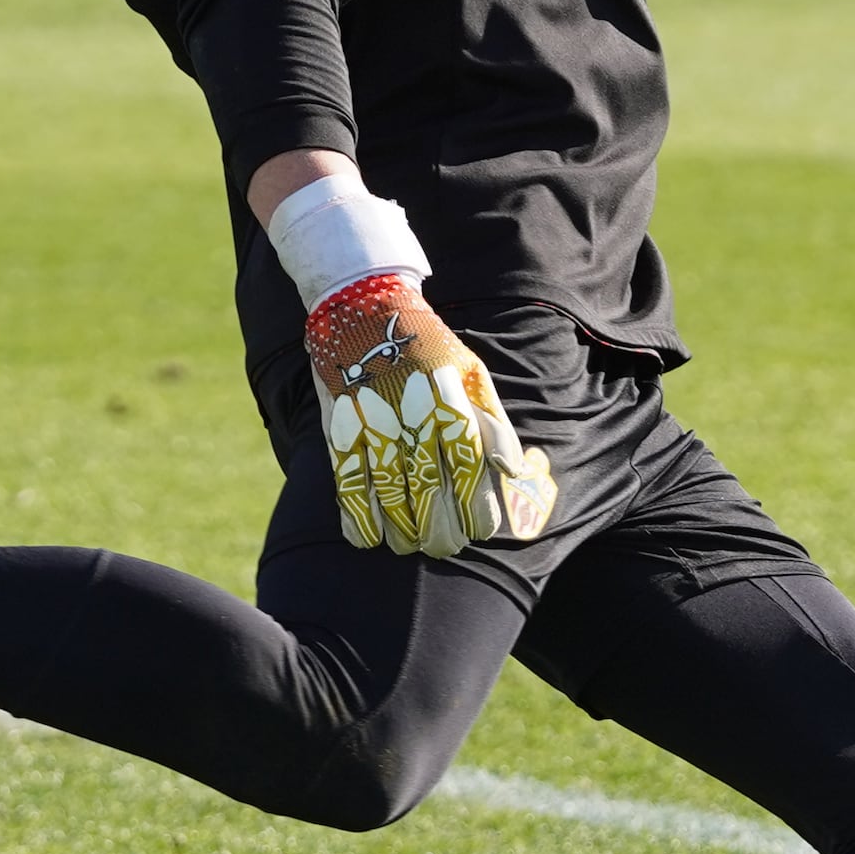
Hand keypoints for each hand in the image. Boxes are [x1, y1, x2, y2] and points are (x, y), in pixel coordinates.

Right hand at [305, 273, 556, 557]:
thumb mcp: (471, 372)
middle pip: (428, 490)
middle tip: (445, 547)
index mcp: (450, 404)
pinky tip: (368, 538)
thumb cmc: (429, 347)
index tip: (479, 532)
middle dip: (439, 529)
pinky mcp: (341, 428)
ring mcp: (375, 424)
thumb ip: (493, 422)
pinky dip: (357, 515)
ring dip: (401, 530)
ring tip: (411, 546)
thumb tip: (512, 469)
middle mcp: (413, 418)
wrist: (367, 306)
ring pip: (389, 493)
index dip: (475, 508)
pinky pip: (348, 482)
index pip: (469, 469)